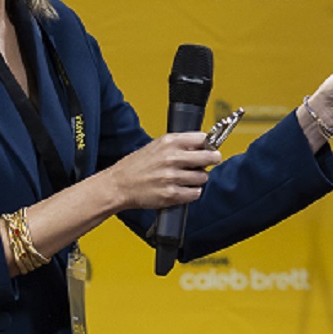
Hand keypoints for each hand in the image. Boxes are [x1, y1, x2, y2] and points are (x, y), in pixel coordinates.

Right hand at [106, 131, 220, 210]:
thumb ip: (178, 144)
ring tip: (188, 177)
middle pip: (209, 157)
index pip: (202, 138)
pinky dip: (192, 192)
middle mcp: (172, 158)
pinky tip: (184, 189)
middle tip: (213, 160)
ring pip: (203, 177)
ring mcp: (172, 177)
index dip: (209, 143)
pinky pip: (195, 193)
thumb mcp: (156, 145)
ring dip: (199, 178)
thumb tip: (202, 145)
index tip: (210, 147)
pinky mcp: (171, 194)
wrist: (119, 185)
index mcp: (169, 142)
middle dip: (213, 159)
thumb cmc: (137, 165)